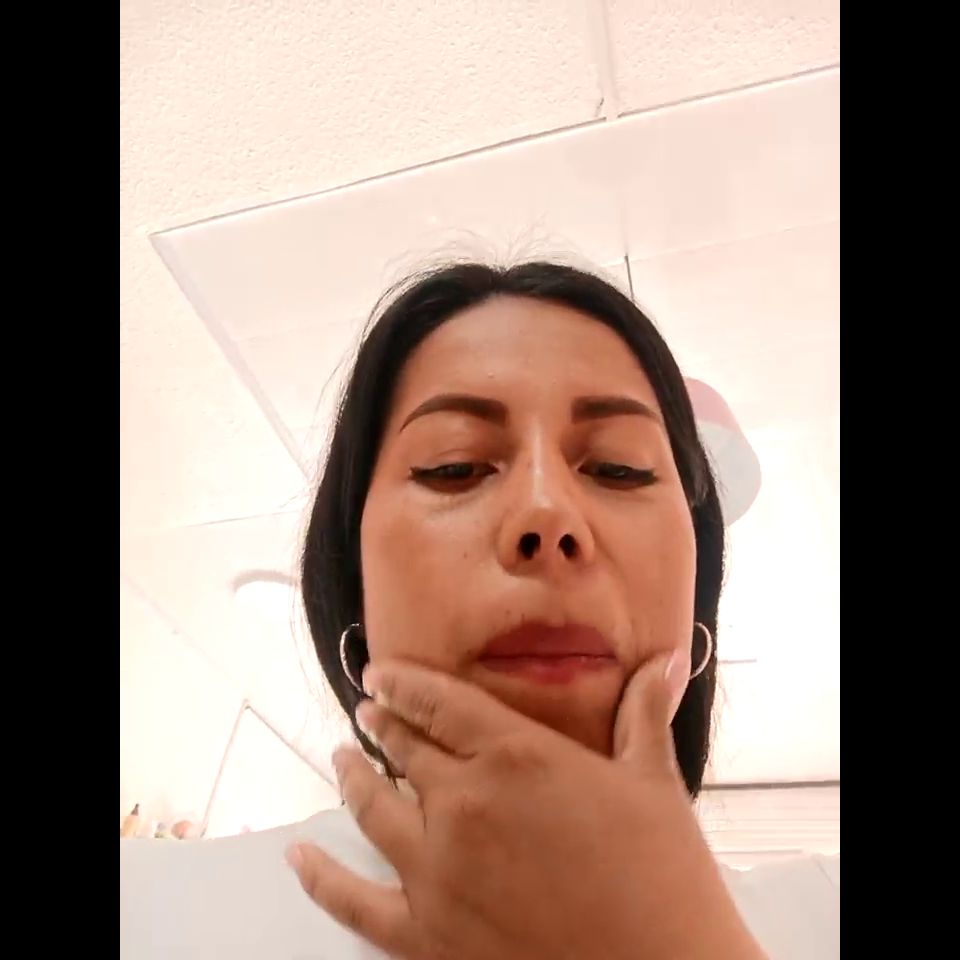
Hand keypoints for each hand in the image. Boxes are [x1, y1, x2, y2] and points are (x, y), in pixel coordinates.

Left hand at [287, 653, 764, 959]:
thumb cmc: (663, 877)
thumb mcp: (654, 784)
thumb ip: (647, 712)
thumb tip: (671, 658)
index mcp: (515, 756)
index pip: (441, 703)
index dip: (404, 683)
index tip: (379, 673)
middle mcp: (463, 803)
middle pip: (404, 750)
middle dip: (382, 725)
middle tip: (366, 712)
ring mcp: (436, 870)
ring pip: (373, 807)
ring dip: (352, 778)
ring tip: (341, 758)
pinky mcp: (425, 935)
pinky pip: (352, 900)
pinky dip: (320, 878)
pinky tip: (300, 858)